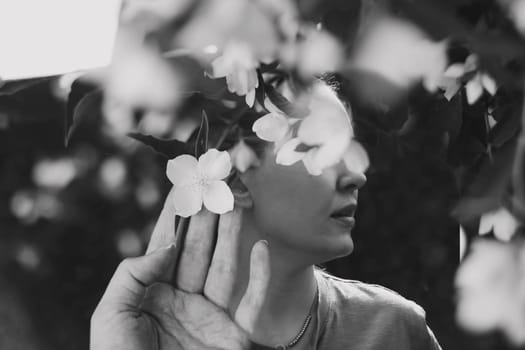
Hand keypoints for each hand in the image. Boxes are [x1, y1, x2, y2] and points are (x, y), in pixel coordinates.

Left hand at [90, 187, 269, 349]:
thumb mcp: (110, 315)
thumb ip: (132, 274)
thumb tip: (165, 246)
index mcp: (154, 293)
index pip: (167, 244)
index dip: (176, 215)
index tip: (186, 186)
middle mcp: (184, 299)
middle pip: (199, 250)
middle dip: (207, 217)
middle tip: (217, 185)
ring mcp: (211, 317)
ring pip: (225, 267)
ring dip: (232, 236)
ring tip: (237, 204)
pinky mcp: (234, 335)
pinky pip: (252, 301)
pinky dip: (260, 276)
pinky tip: (261, 248)